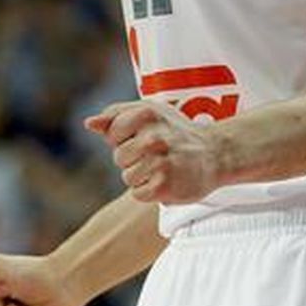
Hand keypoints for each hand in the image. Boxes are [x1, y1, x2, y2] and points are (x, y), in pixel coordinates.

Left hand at [85, 99, 225, 204]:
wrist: (216, 154)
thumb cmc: (176, 131)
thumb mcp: (150, 112)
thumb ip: (116, 115)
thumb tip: (88, 124)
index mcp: (146, 113)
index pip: (112, 133)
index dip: (125, 138)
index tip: (145, 136)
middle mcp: (153, 137)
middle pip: (119, 157)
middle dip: (133, 159)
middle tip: (158, 154)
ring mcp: (159, 163)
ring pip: (128, 177)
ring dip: (142, 176)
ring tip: (163, 167)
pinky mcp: (164, 186)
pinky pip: (138, 193)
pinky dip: (150, 191)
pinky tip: (167, 180)